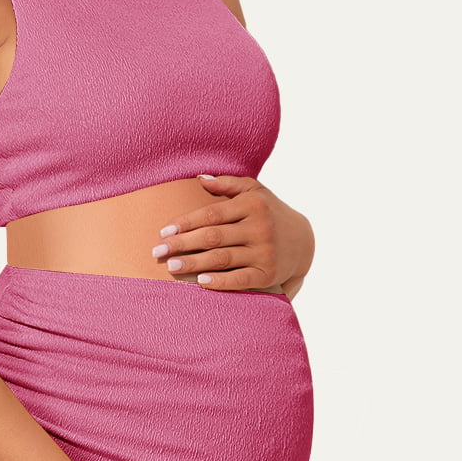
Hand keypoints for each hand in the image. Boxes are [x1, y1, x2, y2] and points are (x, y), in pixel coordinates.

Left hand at [151, 174, 314, 291]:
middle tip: (158, 251)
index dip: (186, 223)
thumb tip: (199, 179)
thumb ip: (228, 183)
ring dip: (194, 263)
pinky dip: (220, 281)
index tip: (164, 231)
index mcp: (252, 205)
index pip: (212, 213)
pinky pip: (240, 279)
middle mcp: (260, 228)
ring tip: (171, 267)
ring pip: (223, 258)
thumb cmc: (269, 212)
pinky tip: (201, 281)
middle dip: (182, 244)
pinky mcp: (268, 274)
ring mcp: (265, 252)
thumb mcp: (255, 191)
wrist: (304, 241)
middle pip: (213, 237)